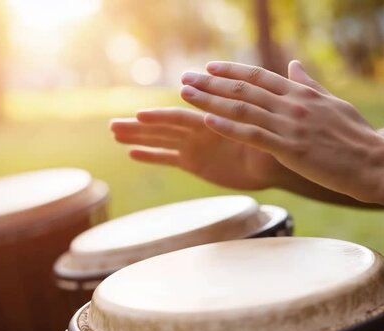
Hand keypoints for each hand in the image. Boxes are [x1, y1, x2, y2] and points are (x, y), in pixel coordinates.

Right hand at [110, 107, 286, 189]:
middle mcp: (199, 131)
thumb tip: (254, 125)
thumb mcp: (263, 137)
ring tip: (114, 132)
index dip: (163, 118)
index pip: (183, 119)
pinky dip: (151, 155)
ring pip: (161, 139)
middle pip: (164, 127)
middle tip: (113, 124)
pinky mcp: (193, 162)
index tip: (140, 115)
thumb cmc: (270, 145)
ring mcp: (194, 146)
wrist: (270, 163)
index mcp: (212, 122)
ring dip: (138, 136)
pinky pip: (168, 158)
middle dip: (140, 126)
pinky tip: (132, 153)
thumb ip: (252, 130)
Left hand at [180, 60, 383, 201]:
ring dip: (210, 99)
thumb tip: (294, 66)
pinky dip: (227, 126)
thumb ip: (310, 85)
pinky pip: (252, 135)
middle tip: (185, 77)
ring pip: (242, 108)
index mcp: (302, 94)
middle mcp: (292, 104)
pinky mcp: (290, 148)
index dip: (231, 71)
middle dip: (211, 82)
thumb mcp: (334, 104)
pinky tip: (206, 121)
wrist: (376, 162)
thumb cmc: (359, 136)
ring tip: (186, 94)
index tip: (209, 67)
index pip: (259, 76)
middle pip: (244, 88)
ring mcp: (290, 126)